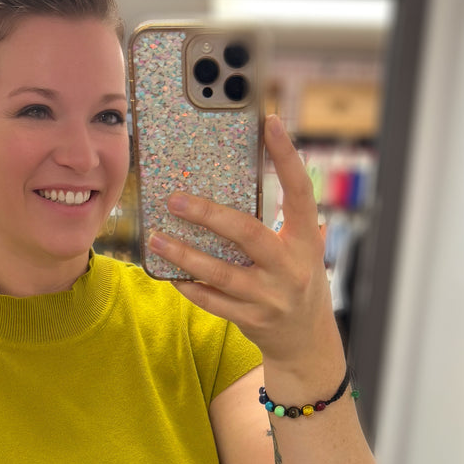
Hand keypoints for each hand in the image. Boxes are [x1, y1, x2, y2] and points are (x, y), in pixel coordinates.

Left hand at [147, 113, 337, 367]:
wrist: (306, 341)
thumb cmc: (298, 280)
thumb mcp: (305, 249)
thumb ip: (286, 218)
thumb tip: (251, 173)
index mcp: (306, 241)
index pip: (300, 192)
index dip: (287, 157)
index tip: (272, 123)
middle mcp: (290, 268)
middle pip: (247, 234)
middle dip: (209, 215)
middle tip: (176, 199)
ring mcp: (269, 297)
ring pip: (220, 273)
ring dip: (185, 255)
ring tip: (157, 238)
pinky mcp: (250, 319)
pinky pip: (212, 301)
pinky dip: (189, 286)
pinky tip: (169, 273)